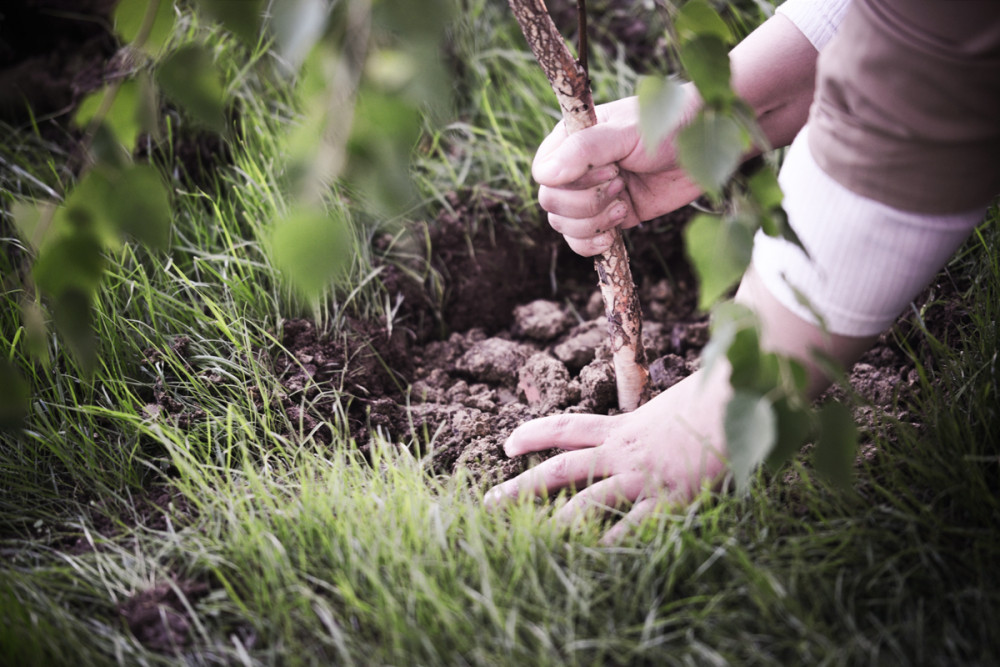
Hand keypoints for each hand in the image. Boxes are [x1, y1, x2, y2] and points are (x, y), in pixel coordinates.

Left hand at [484, 366, 730, 542]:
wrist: (738, 400)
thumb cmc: (711, 398)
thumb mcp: (670, 404)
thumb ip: (653, 418)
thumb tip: (655, 417)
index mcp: (622, 427)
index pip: (566, 426)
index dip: (535, 434)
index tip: (508, 443)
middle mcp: (622, 452)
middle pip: (560, 469)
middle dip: (521, 487)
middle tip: (488, 504)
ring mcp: (642, 477)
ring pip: (586, 502)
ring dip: (554, 523)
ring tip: (527, 540)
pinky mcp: (668, 500)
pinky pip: (631, 528)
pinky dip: (609, 544)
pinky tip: (588, 561)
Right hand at [533, 90, 703, 256]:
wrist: (702, 150)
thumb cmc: (666, 126)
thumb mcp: (625, 132)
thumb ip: (584, 151)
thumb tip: (544, 175)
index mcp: (570, 140)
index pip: (543, 174)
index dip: (571, 182)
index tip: (610, 170)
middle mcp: (575, 170)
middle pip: (551, 203)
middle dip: (586, 203)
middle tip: (621, 184)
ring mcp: (590, 196)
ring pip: (564, 225)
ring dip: (593, 222)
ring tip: (624, 204)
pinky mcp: (607, 218)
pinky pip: (580, 242)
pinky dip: (592, 244)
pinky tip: (613, 234)